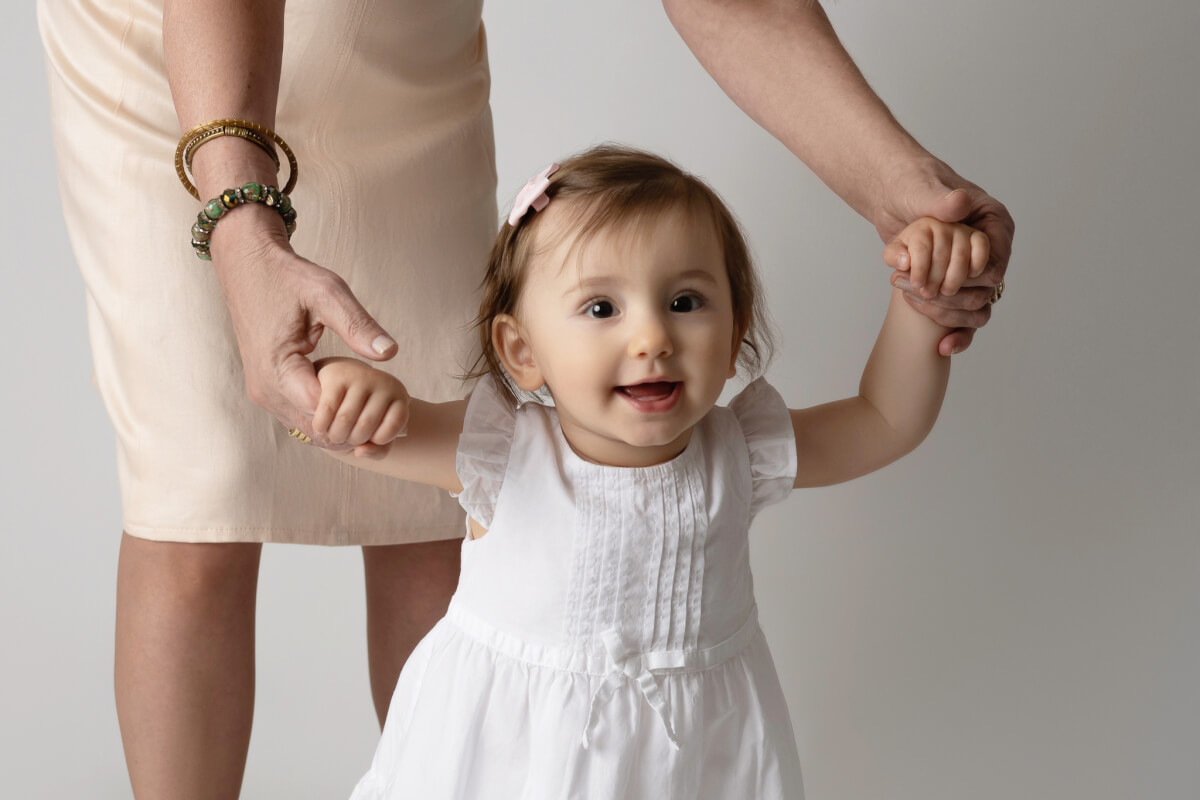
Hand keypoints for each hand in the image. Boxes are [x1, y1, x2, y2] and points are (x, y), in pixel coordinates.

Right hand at [207, 206, 398, 445]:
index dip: (359, 417)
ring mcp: (263, 393)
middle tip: (389, 418)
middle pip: (317, 430)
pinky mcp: (266, 390)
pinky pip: (299, 418)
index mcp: (277, 369)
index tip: (388, 407)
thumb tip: (391, 353)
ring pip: (308, 430)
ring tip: (375, 410)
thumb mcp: (327, 293)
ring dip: (342, 427)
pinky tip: (354, 404)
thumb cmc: (288, 276)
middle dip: (354, 428)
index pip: (325, 415)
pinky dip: (327, 419)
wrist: (248, 265)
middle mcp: (265, 390)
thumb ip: (357, 324)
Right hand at [312, 357, 409, 456]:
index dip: (378, 439)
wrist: (343, 380)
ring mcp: (360, 377)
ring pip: (344, 420)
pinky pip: (327, 409)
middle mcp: (383, 383)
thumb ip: (378, 450)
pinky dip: (321, 425)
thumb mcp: (378, 431)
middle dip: (352, 440)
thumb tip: (360, 452)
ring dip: (335, 435)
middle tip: (346, 437)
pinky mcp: (336, 376)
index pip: (393, 427)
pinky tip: (320, 427)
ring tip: (334, 435)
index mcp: (399, 396)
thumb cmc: (364, 411)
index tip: (370, 437)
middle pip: (365, 426)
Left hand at [873, 160, 1013, 355]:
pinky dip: (955, 332)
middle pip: (987, 288)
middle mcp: (990, 248)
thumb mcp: (922, 189)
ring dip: (947, 313)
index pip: (998, 259)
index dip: (975, 276)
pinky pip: (964, 316)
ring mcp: (972, 268)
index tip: (949, 282)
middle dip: (954, 296)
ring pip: (976, 307)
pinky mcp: (954, 283)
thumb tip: (959, 203)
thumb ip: (941, 200)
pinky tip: (942, 348)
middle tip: (922, 293)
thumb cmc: (910, 183)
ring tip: (915, 304)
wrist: (890, 194)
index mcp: (994, 221)